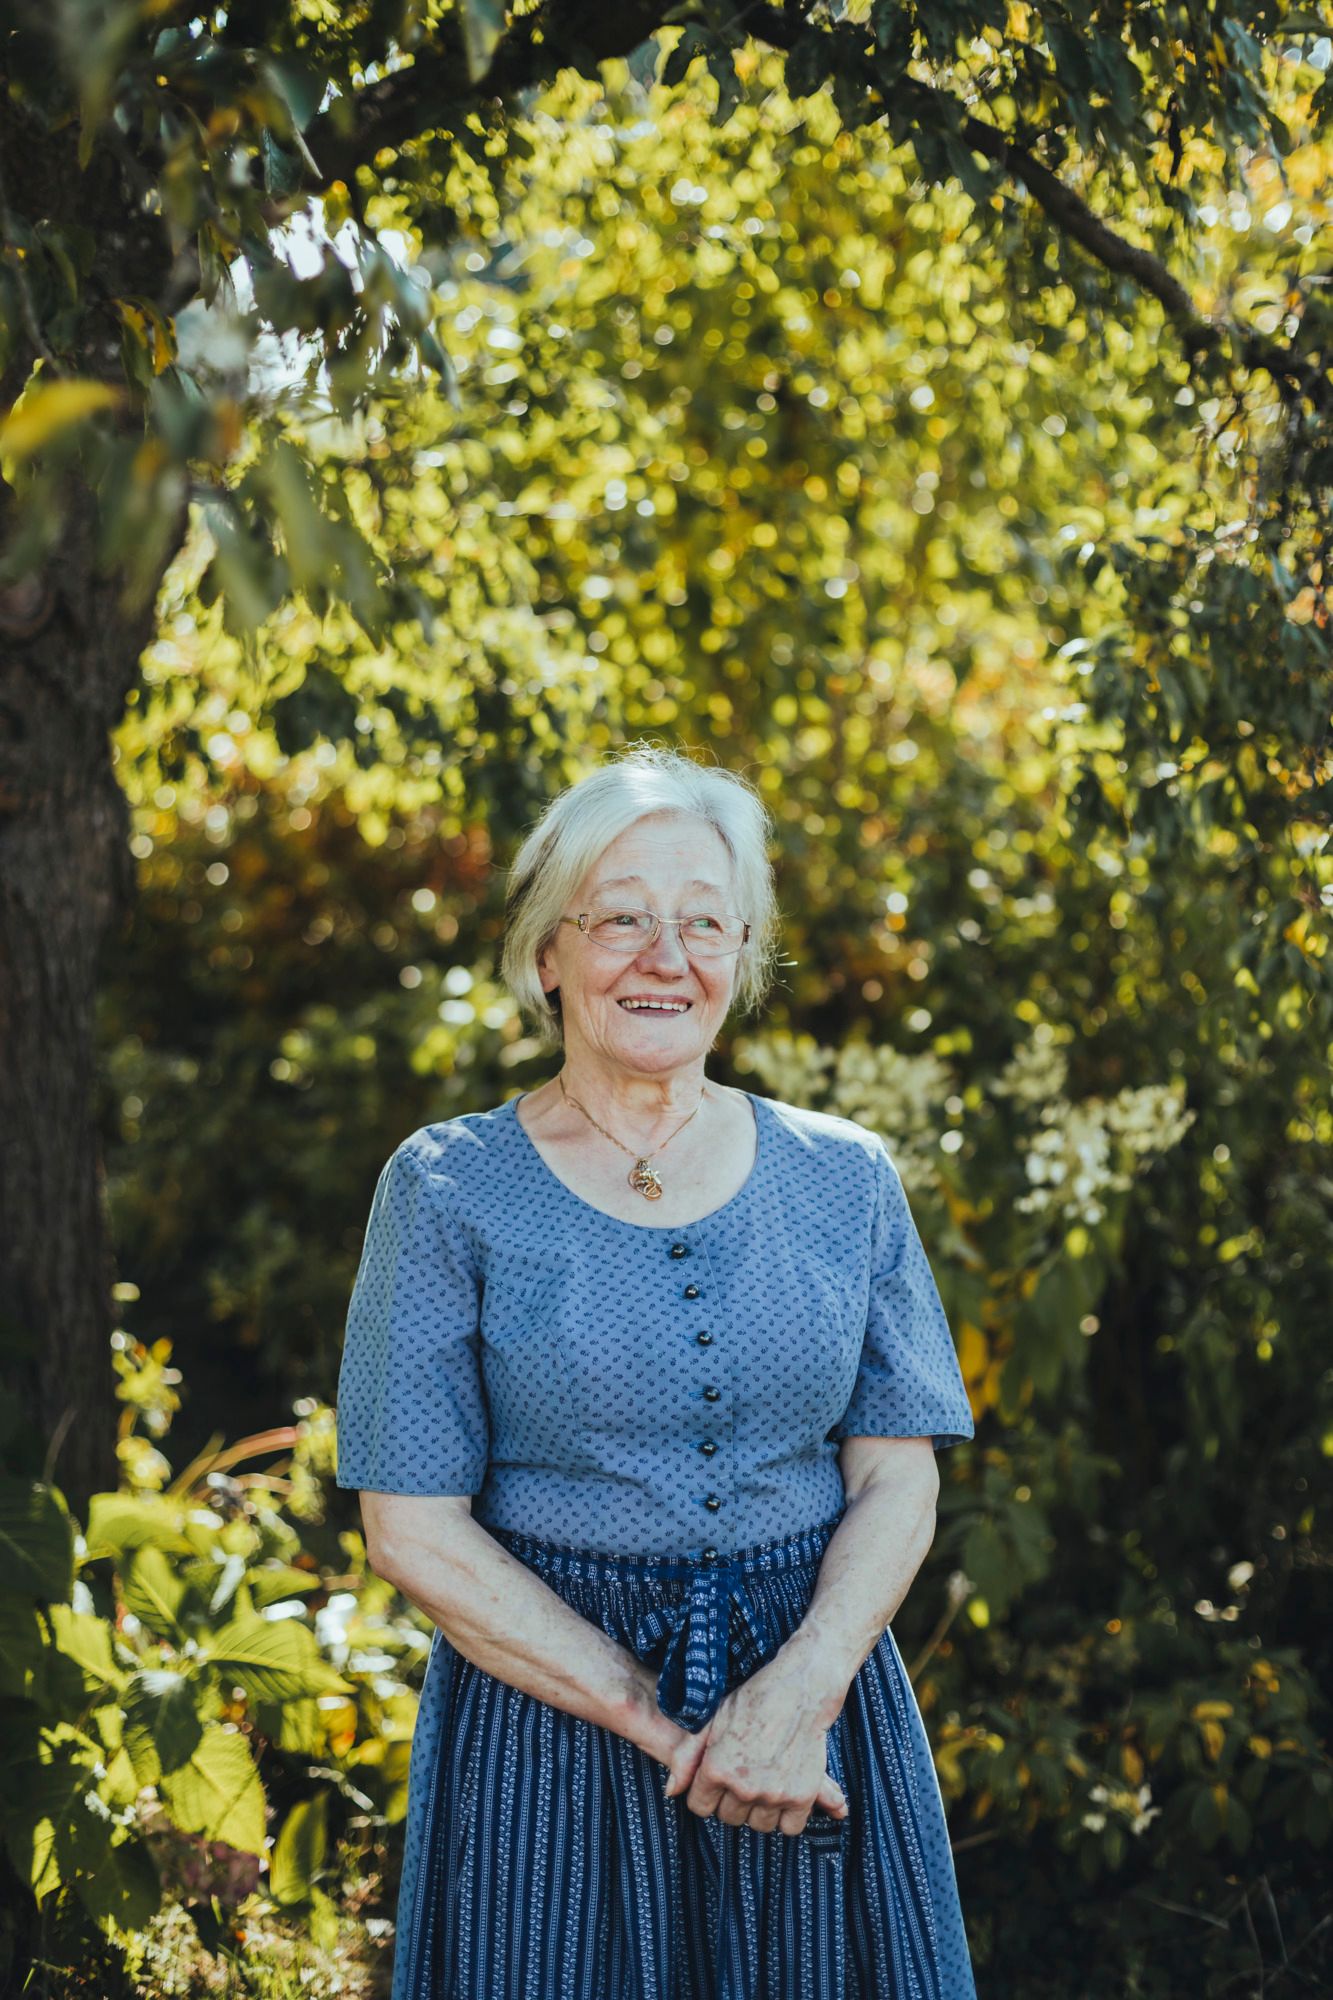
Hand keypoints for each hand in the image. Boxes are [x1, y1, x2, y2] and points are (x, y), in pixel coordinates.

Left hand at [661, 1656, 848, 1836]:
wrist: (800, 1691)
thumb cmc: (752, 1701)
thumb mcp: (712, 1721)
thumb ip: (686, 1757)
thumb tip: (671, 1792)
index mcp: (716, 1768)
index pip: (700, 1806)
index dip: (708, 1792)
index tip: (720, 1778)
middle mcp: (743, 1786)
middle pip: (729, 1817)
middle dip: (733, 1800)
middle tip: (745, 1775)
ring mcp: (773, 1794)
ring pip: (758, 1825)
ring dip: (760, 1809)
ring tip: (765, 1781)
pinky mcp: (801, 1797)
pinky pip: (789, 1827)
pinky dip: (788, 1815)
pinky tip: (785, 1792)